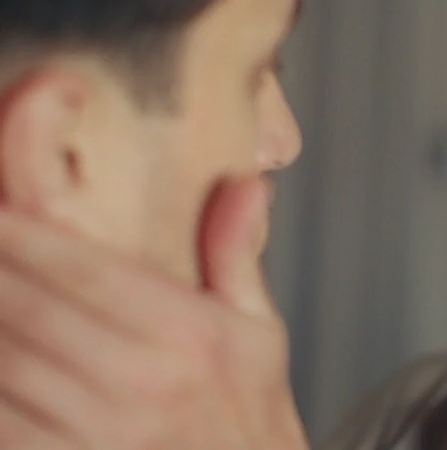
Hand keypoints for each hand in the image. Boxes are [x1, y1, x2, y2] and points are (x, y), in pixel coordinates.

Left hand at [0, 177, 306, 449]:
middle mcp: (142, 381)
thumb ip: (236, 256)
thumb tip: (245, 184)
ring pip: (6, 363)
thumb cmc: (246, 417)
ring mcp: (102, 431)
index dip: (27, 236)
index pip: (88, 271)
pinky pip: (5, 420)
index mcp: (190, 336)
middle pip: (31, 310)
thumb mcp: (259, 333)